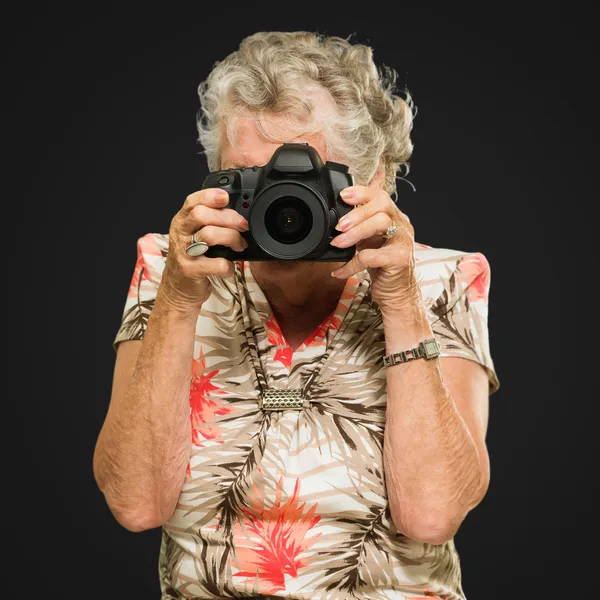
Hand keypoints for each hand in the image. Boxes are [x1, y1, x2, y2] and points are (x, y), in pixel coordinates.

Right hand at [159, 188, 248, 311]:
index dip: (209, 196)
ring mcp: (183, 252)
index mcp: (182, 222)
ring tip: (240, 246)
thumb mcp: (195, 237)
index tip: (226, 197)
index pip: (192, 201)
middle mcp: (180, 234)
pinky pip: (216, 263)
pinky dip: (228, 266)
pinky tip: (229, 268)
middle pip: (202, 215)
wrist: (178, 290)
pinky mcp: (190, 270)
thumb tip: (238, 215)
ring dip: (231, 238)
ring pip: (209, 235)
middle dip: (228, 218)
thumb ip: (210, 224)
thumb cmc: (192, 261)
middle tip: (243, 226)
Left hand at [329, 186, 421, 313]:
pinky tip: (340, 271)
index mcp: (395, 218)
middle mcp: (402, 226)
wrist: (396, 294)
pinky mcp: (399, 260)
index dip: (362, 193)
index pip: (380, 196)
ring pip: (380, 224)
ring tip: (337, 244)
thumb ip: (361, 223)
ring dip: (355, 233)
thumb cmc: (382, 266)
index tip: (342, 196)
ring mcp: (403, 242)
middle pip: (382, 205)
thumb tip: (341, 206)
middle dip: (357, 212)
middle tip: (339, 225)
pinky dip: (352, 264)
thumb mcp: (370, 240)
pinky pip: (371, 256)